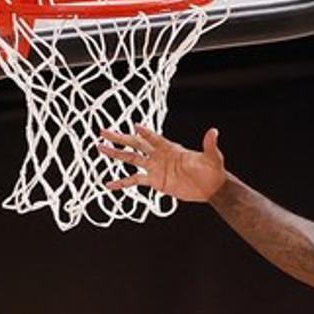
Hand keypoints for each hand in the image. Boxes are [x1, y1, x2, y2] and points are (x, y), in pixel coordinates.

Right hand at [99, 126, 225, 200]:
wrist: (210, 186)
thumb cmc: (211, 169)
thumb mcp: (212, 157)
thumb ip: (209, 145)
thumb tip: (214, 132)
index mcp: (169, 147)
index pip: (154, 137)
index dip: (145, 132)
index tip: (135, 126)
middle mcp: (158, 155)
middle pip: (136, 144)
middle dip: (120, 138)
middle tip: (103, 132)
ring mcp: (154, 168)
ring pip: (131, 160)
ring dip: (116, 155)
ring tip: (100, 149)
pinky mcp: (154, 181)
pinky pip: (134, 181)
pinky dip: (122, 183)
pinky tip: (109, 184)